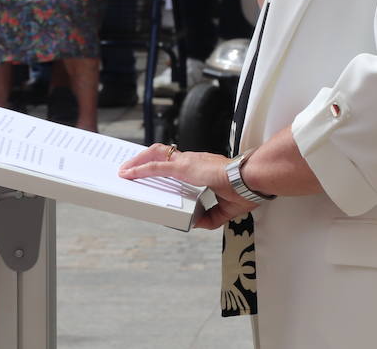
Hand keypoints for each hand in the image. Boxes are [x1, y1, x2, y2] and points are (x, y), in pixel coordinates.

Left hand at [119, 143, 256, 230]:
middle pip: (162, 153)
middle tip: (130, 167)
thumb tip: (197, 223)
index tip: (152, 171)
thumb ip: (212, 216)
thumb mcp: (226, 209)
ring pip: (155, 154)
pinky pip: (156, 167)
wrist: (251, 180)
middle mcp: (192, 160)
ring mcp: (187, 162)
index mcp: (202, 167)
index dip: (163, 164)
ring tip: (125, 169)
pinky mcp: (184, 167)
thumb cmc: (245, 189)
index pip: (177, 162)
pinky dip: (140, 169)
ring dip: (138, 161)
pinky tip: (129, 173)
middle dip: (144, 158)